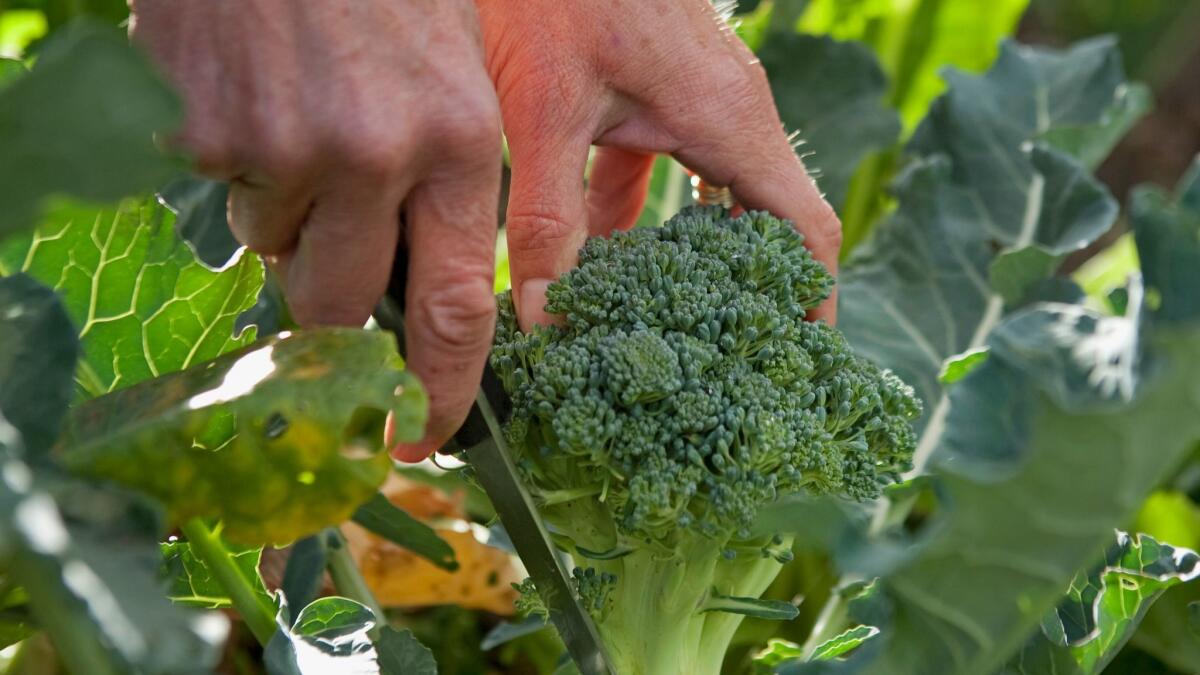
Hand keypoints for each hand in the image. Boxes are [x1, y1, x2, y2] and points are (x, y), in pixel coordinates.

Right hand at [130, 1, 502, 459]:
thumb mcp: (457, 61)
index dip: (438, 391)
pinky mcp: (203, 127)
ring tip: (300, 119)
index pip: (455, 310)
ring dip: (284, 212)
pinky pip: (219, 189)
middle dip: (327, 313)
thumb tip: (425, 276)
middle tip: (325, 283)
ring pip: (272, 243)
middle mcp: (376, 154)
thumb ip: (454, 169)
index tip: (419, 438)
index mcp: (462, 141)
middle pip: (339, 302)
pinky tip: (255, 94)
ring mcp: (283, 143)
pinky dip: (235, 163)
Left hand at [477, 0, 841, 328]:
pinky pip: (670, 165)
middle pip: (765, 221)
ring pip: (711, 197)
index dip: (813, 298)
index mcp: (729, 122)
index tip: (804, 358)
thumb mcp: (546, 111)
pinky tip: (596, 251)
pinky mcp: (660, 89)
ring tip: (661, 324)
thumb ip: (547, 217)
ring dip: (687, 258)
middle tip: (725, 360)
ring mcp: (698, 99)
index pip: (804, 228)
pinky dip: (642, 214)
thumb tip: (549, 319)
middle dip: (749, 292)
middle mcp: (730, 113)